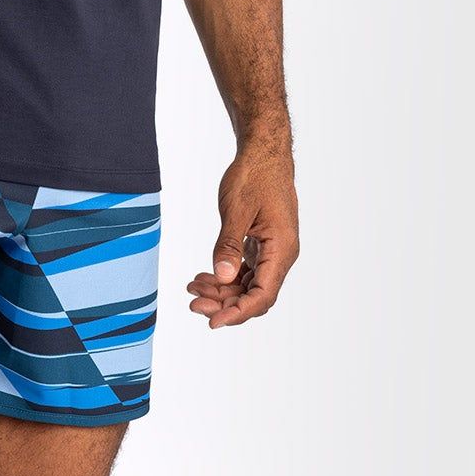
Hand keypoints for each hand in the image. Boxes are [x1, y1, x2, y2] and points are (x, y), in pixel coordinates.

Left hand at [187, 136, 298, 329]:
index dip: (238, 312)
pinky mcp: (262, 245)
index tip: (213, 322)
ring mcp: (272, 251)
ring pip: (248, 285)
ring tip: (193, 289)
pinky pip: (246, 271)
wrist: (263, 153)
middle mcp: (281, 255)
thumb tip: (223, 278)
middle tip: (193, 304)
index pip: (262, 295)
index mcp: (281, 249)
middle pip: (255, 294)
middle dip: (224, 304)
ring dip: (222, 291)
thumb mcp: (237, 210)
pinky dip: (225, 276)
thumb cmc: (253, 176)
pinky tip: (204, 276)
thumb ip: (228, 245)